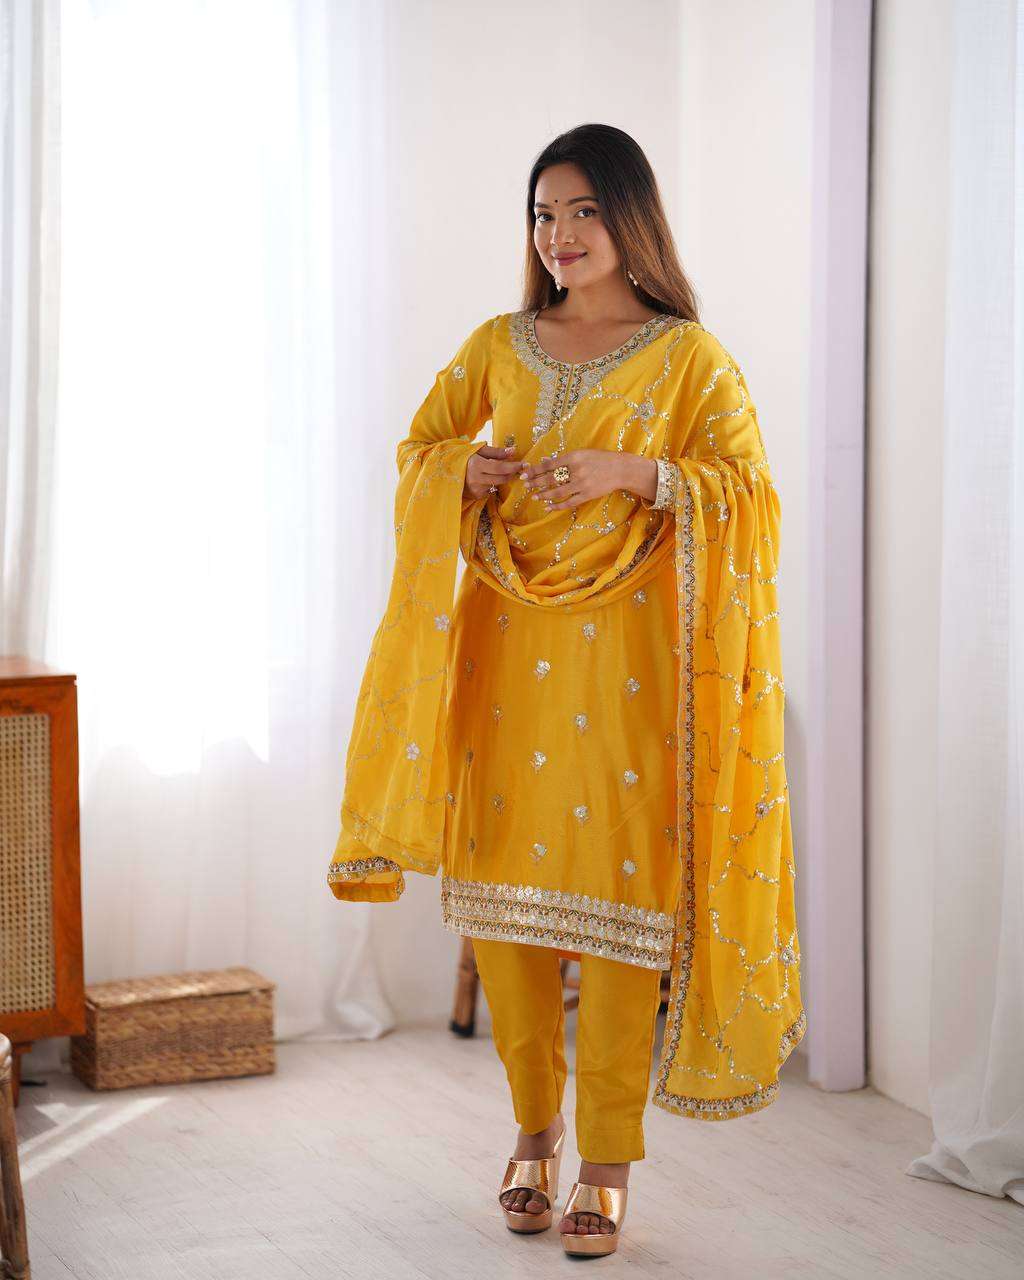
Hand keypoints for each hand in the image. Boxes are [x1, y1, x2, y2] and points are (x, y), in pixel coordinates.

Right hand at [464, 445, 522, 500]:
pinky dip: (491, 483)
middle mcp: (476, 479)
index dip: (514, 467)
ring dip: (501, 478)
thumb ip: (497, 452)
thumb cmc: (465, 457)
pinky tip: (486, 478)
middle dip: (512, 474)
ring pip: (496, 484)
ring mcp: (475, 489)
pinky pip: (490, 489)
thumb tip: (513, 451)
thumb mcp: (479, 450)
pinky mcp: (475, 496)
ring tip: (496, 470)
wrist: (447, 470)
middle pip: (501, 479)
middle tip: (519, 468)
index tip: (524, 464)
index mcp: (476, 464)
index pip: (500, 468)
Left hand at [519, 449, 648, 510]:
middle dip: (536, 483)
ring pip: (558, 492)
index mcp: (574, 457)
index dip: (535, 470)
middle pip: (551, 478)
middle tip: (526, 486)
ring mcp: (582, 484)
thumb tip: (544, 461)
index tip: (525, 474)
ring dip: (544, 495)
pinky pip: (569, 502)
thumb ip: (564, 459)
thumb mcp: (582, 454)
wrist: (620, 469)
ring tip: (535, 497)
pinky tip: (548, 507)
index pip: (549, 464)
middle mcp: (577, 470)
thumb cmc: (600, 459)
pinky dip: (557, 506)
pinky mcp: (587, 495)